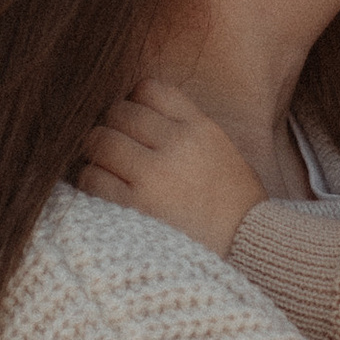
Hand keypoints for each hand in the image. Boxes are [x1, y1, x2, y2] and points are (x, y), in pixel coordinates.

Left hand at [78, 77, 266, 256]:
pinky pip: (92, 178)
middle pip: (118, 113)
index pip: (148, 89)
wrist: (249, 250)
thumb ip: (185, 130)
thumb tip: (139, 117)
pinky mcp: (134, 207)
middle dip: (110, 127)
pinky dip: (90, 180)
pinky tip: (103, 190)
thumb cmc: (235, 205)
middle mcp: (177, 145)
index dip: (133, 103)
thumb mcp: (221, 152)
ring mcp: (154, 176)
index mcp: (200, 128)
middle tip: (114, 148)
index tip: (134, 123)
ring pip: (99, 141)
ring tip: (106, 168)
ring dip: (96, 154)